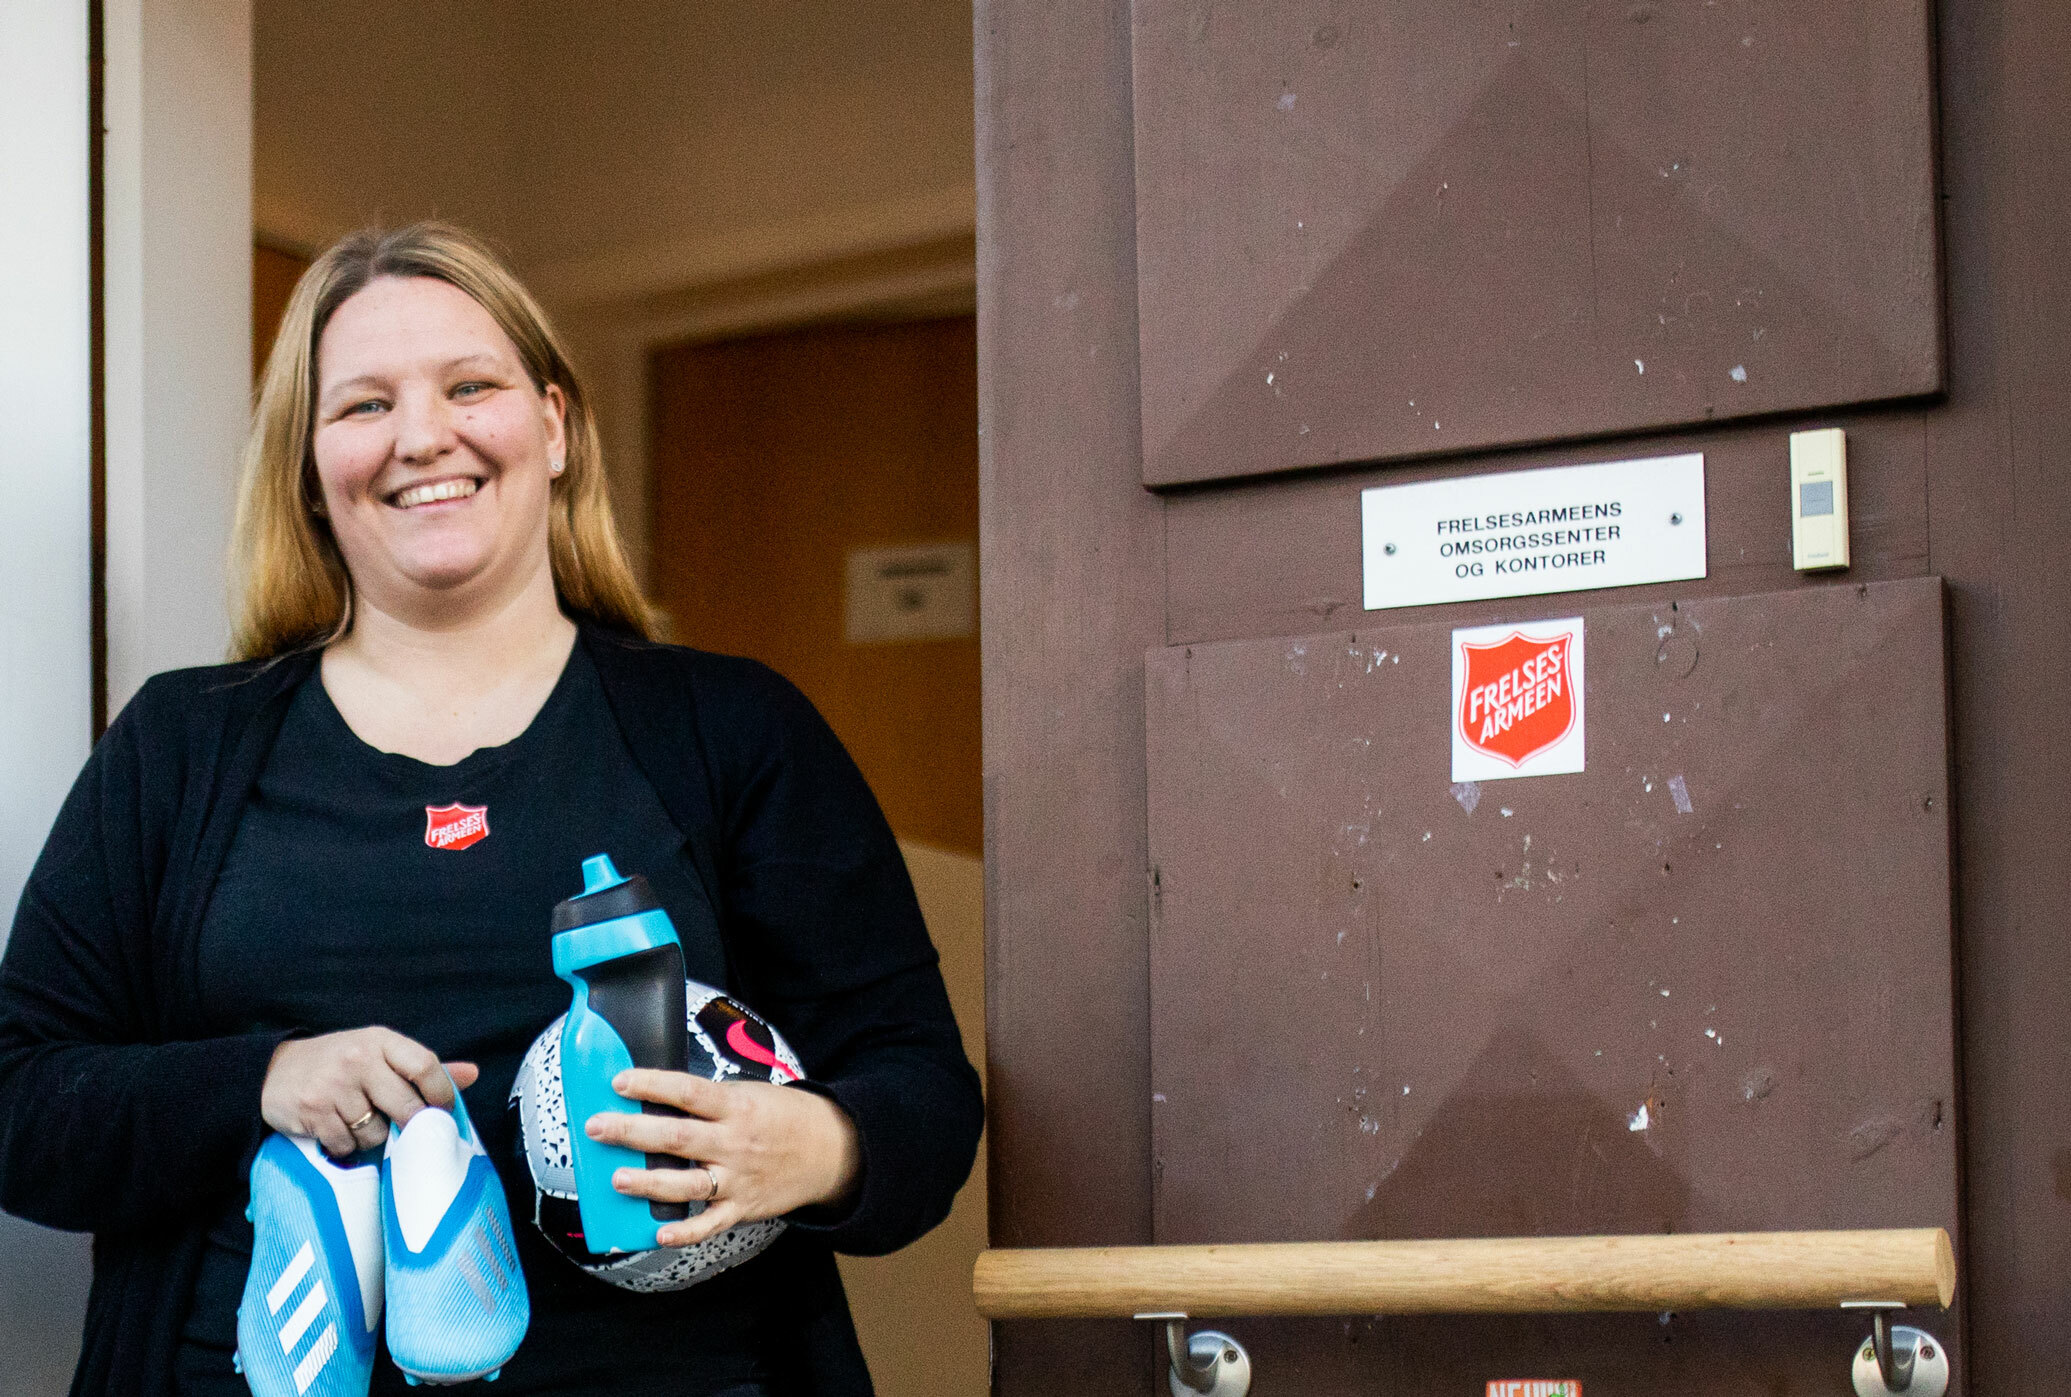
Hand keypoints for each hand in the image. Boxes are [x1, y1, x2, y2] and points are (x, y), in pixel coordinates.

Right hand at [262, 1028, 478, 1156]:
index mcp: (380, 1041)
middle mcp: (358, 1059)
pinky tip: (337, 1132)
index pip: (425, 1065)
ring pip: (376, 1132)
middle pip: (406, 1105)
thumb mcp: (378, 1054)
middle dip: (412, 1125)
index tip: (443, 1111)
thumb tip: (472, 1074)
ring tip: (359, 1124)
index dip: (442, 1093)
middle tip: (407, 1131)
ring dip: (373, 1138)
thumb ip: (421, 1068)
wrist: (272, 1071)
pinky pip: (347, 1144)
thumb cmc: (337, 1064)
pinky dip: (347, 1147)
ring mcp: (334, 1086)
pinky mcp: (313, 1111)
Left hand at [586, 1071, 860, 1247]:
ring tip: (616, 1179)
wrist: (829, 1150)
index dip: (653, 1084)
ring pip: (688, 1183)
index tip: (619, 1082)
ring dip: (650, 1183)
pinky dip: (687, 1231)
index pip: (688, 1092)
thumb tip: (654, 1098)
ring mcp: (738, 1178)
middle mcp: (735, 1142)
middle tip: (597, 1128)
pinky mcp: (742, 1207)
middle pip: (678, 1137)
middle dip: (634, 1132)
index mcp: (736, 1106)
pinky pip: (711, 1224)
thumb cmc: (781, 1116)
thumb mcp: (748, 1094)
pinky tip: (660, 1233)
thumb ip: (707, 1101)